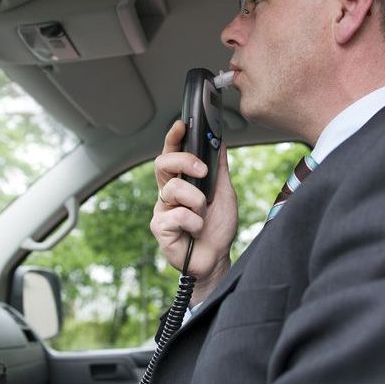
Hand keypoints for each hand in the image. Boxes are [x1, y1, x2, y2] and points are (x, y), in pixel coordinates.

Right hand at [150, 120, 237, 304]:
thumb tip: (219, 141)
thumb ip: (219, 168)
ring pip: (174, 189)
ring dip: (197, 202)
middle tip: (203, 171)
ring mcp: (162, 210)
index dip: (173, 138)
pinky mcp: (160, 228)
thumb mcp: (224, 193)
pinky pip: (177, 215)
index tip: (181, 124)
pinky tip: (196, 232)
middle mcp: (168, 193)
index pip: (172, 154)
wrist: (216, 259)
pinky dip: (194, 223)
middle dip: (184, 161)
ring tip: (203, 216)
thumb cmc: (218, 228)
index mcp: (182, 181)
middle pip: (162, 163)